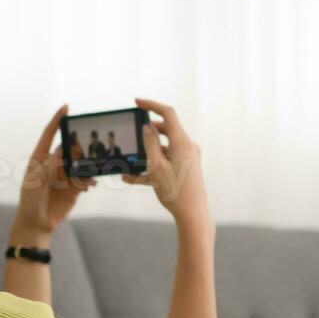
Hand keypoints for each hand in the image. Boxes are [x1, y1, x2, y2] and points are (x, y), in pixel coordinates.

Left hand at [12, 104, 93, 240]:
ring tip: (88, 170)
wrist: (36, 224)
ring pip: (80, 162)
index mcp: (40, 159)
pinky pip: (86, 179)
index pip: (49, 135)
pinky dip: (90, 179)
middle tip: (84, 149)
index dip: (57, 121)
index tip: (66, 108)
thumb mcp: (36, 181)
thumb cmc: (30, 201)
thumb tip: (62, 150)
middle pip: (69, 148)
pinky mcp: (74, 188)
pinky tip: (91, 184)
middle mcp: (54, 165)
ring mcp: (65, 175)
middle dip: (78, 146)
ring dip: (86, 164)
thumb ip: (49, 166)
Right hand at [123, 98, 209, 228]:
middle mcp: (187, 147)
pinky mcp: (186, 169)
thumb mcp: (156, 166)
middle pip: (165, 131)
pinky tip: (132, 178)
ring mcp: (188, 158)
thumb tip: (149, 127)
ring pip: (163, 150)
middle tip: (133, 133)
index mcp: (182, 142)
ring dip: (145, 155)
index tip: (136, 102)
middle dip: (147, 133)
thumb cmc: (175, 192)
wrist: (192, 215)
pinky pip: (166, 162)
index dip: (152, 105)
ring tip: (127, 166)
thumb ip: (150, 144)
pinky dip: (151, 167)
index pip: (168, 114)